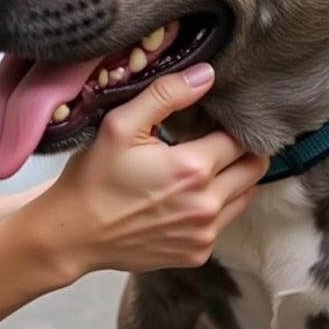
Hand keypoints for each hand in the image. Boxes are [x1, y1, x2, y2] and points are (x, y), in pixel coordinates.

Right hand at [26, 64, 267, 281]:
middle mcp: (207, 205)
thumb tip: (207, 75)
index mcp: (193, 168)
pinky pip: (224, 224)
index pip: (240, 139)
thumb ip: (166, 95)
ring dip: (233, 179)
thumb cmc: (94, 177)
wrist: (75, 233)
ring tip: (203, 167)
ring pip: (244, 197)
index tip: (213, 121)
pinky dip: (215, 207)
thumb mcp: (121, 125)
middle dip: (241, 150)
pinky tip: (187, 197)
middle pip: (253, 169)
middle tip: (217, 140)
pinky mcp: (197, 253)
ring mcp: (204, 234)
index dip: (229, 125)